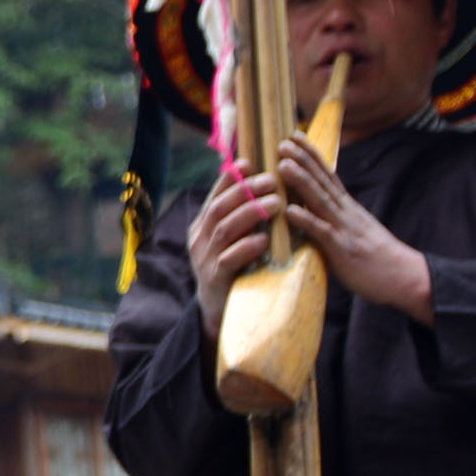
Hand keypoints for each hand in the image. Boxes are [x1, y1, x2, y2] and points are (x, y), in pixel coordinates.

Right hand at [183, 168, 278, 331]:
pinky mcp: (215, 280)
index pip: (214, 195)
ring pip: (224, 229)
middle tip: (273, 181)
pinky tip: (264, 239)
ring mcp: (204, 260)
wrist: (220, 312)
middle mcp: (199, 240)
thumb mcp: (231, 240)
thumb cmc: (234, 270)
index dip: (230, 178)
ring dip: (251, 213)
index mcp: (202, 226)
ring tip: (276, 203)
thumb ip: (240, 217)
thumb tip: (263, 186)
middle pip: (219, 208)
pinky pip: (228, 260)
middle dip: (246, 191)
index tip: (250, 162)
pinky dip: (246, 247)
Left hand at [271, 141, 435, 321]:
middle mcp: (346, 213)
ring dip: (301, 181)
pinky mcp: (344, 250)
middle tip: (282, 142)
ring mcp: (345, 229)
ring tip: (283, 164)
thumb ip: (335, 219)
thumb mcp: (354, 231)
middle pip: (322, 181)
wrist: (406, 277)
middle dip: (302, 160)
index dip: (311, 156)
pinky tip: (291, 210)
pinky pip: (323, 233)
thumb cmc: (377, 258)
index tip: (295, 137)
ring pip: (321, 200)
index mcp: (348, 208)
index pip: (327, 176)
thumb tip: (313, 210)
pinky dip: (307, 221)